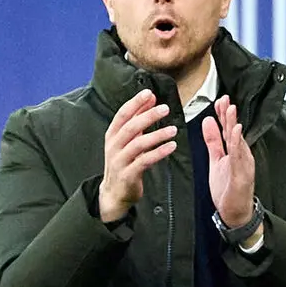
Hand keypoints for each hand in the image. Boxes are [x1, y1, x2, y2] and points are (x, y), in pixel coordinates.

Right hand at [99, 90, 176, 221]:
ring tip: (173, 130)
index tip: (148, 93)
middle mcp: (114, 146)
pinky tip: (171, 146)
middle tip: (164, 109)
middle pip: (130, 127)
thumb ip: (138, 118)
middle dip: (148, 116)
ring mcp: (120, 161)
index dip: (135, 103)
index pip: (122, 114)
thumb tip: (151, 98)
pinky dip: (159, 153)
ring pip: (138, 144)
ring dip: (157, 135)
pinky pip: (144, 161)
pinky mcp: (128, 174)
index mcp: (112, 135)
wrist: (114, 193)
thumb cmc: (123, 162)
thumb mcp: (127, 139)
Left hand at [202, 95, 255, 227]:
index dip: (224, 115)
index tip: (219, 100)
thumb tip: (208, 121)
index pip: (228, 129)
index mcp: (234, 151)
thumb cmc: (227, 188)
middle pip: (234, 132)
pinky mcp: (241, 175)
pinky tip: (235, 133)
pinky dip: (237, 144)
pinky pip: (239, 158)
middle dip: (229, 115)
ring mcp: (243, 165)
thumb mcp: (216, 160)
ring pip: (238, 142)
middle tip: (225, 99)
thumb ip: (213, 141)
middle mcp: (241, 155)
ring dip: (234, 125)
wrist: (235, 212)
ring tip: (231, 111)